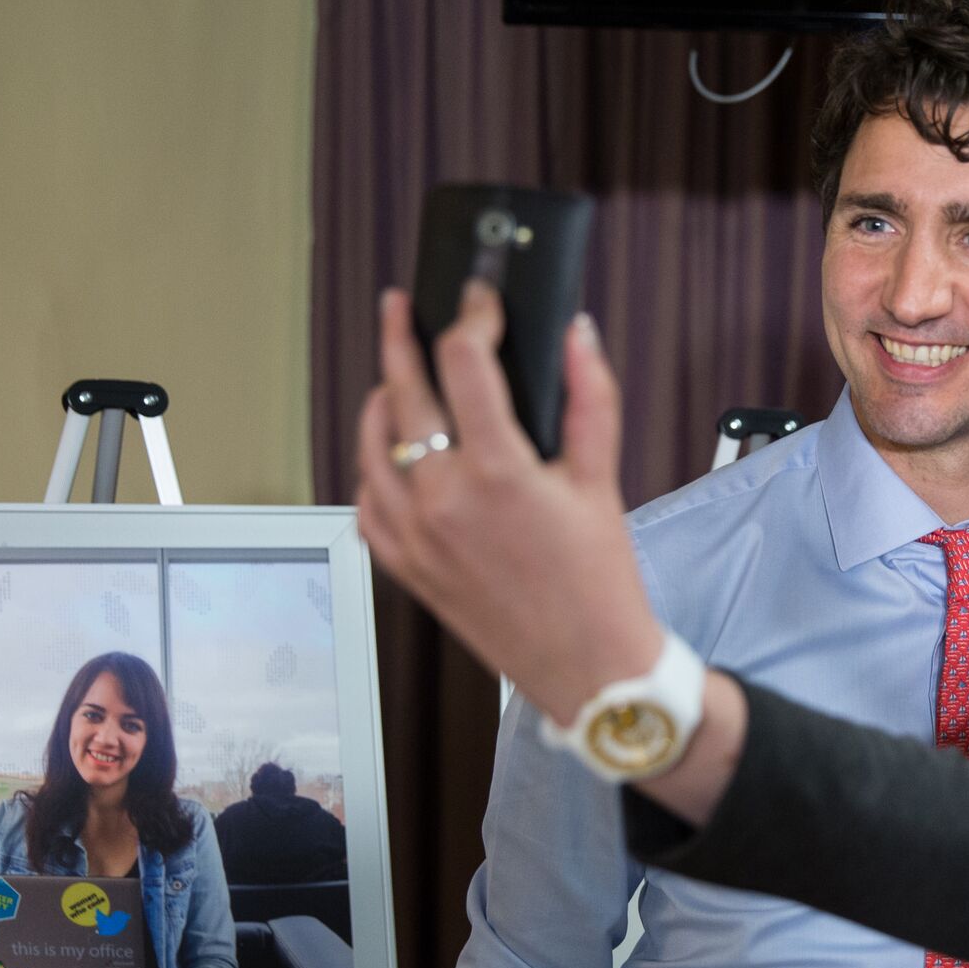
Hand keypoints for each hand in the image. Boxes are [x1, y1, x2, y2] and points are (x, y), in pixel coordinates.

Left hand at [355, 282, 663, 723]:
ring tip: (393, 378)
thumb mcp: (602, 480)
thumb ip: (589, 398)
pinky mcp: (405, 566)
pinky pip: (366, 503)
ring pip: (372, 445)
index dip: (473, 317)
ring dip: (380, 402)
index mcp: (497, 472)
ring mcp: (415, 535)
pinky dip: (372, 470)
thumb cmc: (599, 583)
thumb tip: (576, 336)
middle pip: (403, 392)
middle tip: (403, 309)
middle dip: (403, 338)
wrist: (588, 667)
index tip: (480, 301)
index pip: (465, 363)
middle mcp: (443, 499)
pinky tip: (392, 457)